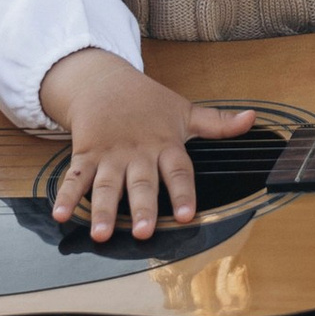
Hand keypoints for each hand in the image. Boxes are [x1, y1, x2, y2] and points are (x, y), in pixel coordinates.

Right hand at [42, 54, 251, 242]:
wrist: (104, 81)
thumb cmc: (149, 102)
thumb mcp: (185, 111)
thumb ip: (218, 123)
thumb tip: (253, 119)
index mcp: (165, 145)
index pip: (178, 171)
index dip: (184, 193)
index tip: (188, 216)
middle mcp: (138, 153)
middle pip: (141, 184)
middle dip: (142, 208)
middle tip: (144, 232)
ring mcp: (110, 156)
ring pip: (106, 186)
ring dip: (103, 210)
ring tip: (102, 234)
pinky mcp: (85, 155)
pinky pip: (74, 177)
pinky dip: (66, 196)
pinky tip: (61, 215)